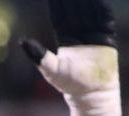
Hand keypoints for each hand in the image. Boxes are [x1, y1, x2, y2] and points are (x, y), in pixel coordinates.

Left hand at [20, 0, 119, 115]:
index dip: (59, 8)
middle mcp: (80, 35)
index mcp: (67, 39)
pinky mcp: (106, 38)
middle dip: (72, 3)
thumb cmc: (69, 84)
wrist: (91, 93)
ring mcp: (94, 35)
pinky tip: (99, 3)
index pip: (62, 19)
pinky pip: (105, 21)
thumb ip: (37, 54)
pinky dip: (103, 11)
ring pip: (90, 14)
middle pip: (76, 14)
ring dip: (87, 4)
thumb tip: (22, 42)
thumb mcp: (50, 68)